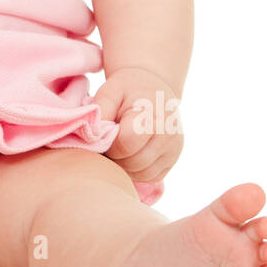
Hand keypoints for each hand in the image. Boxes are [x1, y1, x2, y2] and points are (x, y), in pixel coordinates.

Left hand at [89, 66, 183, 184]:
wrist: (153, 88)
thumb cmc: (127, 90)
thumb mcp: (110, 91)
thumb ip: (101, 110)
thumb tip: (93, 137)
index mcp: (152, 114)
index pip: (126, 143)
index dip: (109, 144)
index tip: (104, 135)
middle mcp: (168, 133)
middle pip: (133, 162)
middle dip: (115, 157)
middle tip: (107, 144)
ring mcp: (173, 149)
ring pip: (141, 174)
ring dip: (124, 167)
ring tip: (117, 148)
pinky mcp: (172, 160)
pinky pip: (150, 177)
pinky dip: (135, 171)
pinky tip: (129, 155)